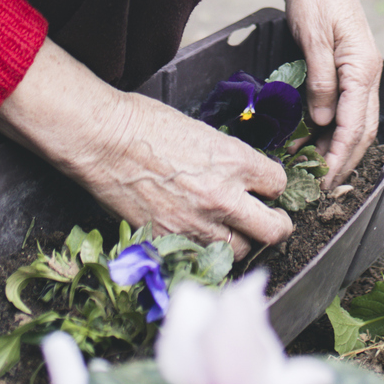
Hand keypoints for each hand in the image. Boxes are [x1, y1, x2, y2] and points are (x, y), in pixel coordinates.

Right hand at [0, 39, 292, 258]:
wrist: (104, 141)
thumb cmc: (146, 125)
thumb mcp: (201, 133)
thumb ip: (227, 159)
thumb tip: (241, 176)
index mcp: (236, 161)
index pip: (279, 184)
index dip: (274, 186)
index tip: (266, 188)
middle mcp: (224, 196)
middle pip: (275, 229)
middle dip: (277, 226)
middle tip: (270, 222)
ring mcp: (198, 223)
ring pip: (242, 251)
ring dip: (241, 241)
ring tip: (232, 232)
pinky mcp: (171, 240)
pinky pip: (203, 258)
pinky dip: (206, 252)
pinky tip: (200, 239)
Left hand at [282, 0, 382, 186]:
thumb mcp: (313, 36)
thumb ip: (321, 80)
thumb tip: (325, 122)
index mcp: (363, 67)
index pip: (355, 126)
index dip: (339, 158)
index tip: (322, 182)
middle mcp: (366, 73)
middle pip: (362, 131)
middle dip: (342, 162)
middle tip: (318, 187)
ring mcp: (357, 70)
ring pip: (356, 122)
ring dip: (337, 148)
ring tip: (310, 168)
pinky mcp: (344, 67)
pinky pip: (344, 108)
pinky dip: (331, 129)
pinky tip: (310, 139)